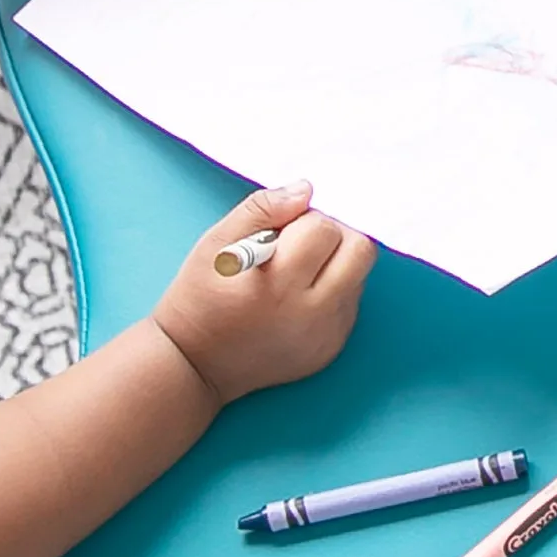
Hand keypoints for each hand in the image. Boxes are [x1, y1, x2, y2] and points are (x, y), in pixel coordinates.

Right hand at [153, 183, 372, 402]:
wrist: (196, 366)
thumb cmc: (200, 299)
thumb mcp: (216, 244)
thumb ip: (261, 209)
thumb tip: (305, 190)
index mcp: (278, 283)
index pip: (324, 228)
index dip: (303, 220)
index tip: (280, 232)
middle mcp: (311, 314)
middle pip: (360, 251)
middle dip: (334, 236)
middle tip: (301, 244)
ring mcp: (326, 335)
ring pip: (361, 275)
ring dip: (337, 262)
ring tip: (298, 271)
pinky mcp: (331, 349)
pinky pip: (352, 303)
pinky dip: (335, 289)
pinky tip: (301, 295)